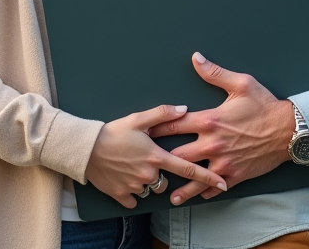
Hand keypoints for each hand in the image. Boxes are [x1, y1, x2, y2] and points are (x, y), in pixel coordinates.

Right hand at [85, 104, 228, 208]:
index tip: (223, 184)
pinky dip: (131, 192)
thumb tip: (184, 109)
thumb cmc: (112, 132)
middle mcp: (149, 174)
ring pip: (150, 189)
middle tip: (146, 161)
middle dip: (162, 174)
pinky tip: (125, 178)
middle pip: (167, 181)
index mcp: (156, 155)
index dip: (207, 177)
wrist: (85, 148)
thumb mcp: (138, 119)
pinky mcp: (121, 194)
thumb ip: (163, 114)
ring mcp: (136, 186)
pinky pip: (133, 199)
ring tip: (132, 166)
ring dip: (146, 181)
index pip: (188, 169)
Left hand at [148, 52, 294, 205]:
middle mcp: (212, 144)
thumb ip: (214, 73)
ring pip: (194, 177)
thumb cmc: (265, 105)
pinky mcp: (235, 175)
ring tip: (168, 194)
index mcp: (210, 120)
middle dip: (162, 158)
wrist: (290, 130)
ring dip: (180, 186)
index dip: (156, 128)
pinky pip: (216, 187)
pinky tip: (198, 194)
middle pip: (177, 154)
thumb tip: (196, 58)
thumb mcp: (241, 83)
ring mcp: (223, 162)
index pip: (174, 125)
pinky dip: (206, 191)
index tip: (143, 132)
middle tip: (148, 163)